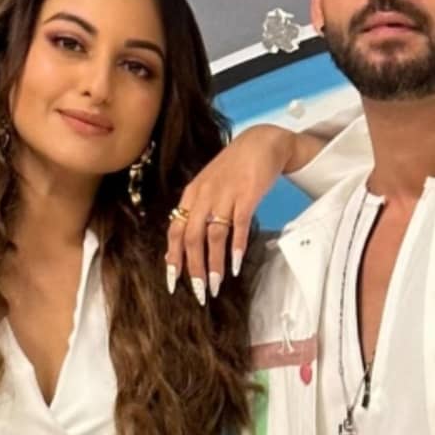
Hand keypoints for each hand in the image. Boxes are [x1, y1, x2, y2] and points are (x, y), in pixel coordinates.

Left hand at [164, 124, 314, 304]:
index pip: (176, 230)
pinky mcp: (247, 195)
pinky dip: (237, 247)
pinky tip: (236, 265)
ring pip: (214, 236)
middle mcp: (204, 195)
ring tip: (216, 285)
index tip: (173, 282)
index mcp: (192, 195)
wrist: (261, 143)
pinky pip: (239, 226)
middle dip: (193, 269)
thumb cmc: (234, 167)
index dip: (173, 258)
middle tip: (198, 292)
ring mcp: (225, 195)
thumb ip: (197, 210)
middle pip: (192, 238)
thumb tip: (185, 242)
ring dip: (215, 264)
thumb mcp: (209, 185)